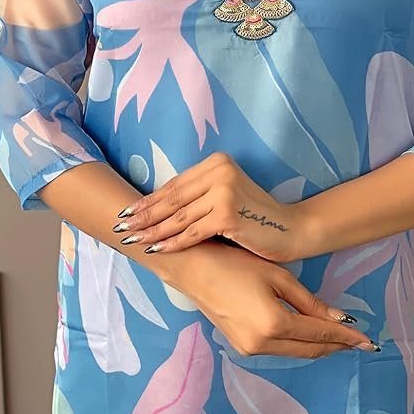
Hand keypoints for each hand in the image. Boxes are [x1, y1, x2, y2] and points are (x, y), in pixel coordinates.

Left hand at [113, 152, 302, 261]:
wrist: (291, 230)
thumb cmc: (256, 217)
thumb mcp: (226, 196)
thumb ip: (198, 197)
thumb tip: (157, 209)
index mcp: (217, 163)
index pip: (175, 185)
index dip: (149, 200)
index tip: (128, 212)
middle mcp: (219, 171)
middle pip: (173, 199)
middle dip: (144, 216)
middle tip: (122, 228)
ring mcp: (224, 191)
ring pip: (179, 217)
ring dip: (153, 232)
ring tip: (134, 241)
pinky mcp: (227, 214)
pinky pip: (192, 232)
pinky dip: (172, 243)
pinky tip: (157, 251)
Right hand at [159, 239, 380, 357]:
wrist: (191, 268)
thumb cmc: (233, 262)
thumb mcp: (276, 275)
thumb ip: (308, 301)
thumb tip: (338, 319)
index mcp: (274, 324)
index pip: (319, 334)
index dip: (345, 337)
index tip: (367, 340)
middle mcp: (263, 344)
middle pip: (309, 350)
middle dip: (336, 346)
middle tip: (360, 343)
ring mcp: (249, 348)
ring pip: (294, 352)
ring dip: (317, 345)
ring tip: (340, 337)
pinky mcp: (241, 345)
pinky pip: (279, 349)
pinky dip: (298, 343)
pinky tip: (308, 333)